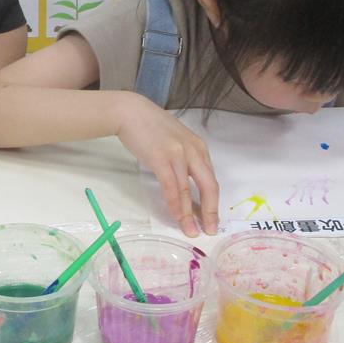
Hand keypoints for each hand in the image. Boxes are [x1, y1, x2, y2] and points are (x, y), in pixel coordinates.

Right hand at [115, 97, 218, 236]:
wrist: (130, 112)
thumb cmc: (151, 127)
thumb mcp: (176, 142)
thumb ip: (185, 161)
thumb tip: (187, 187)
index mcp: (199, 148)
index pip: (211, 179)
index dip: (213, 202)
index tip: (212, 219)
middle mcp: (193, 150)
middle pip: (209, 185)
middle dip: (211, 211)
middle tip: (210, 230)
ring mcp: (177, 153)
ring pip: (188, 189)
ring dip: (190, 213)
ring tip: (191, 231)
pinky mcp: (160, 158)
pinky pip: (171, 185)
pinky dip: (175, 203)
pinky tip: (176, 216)